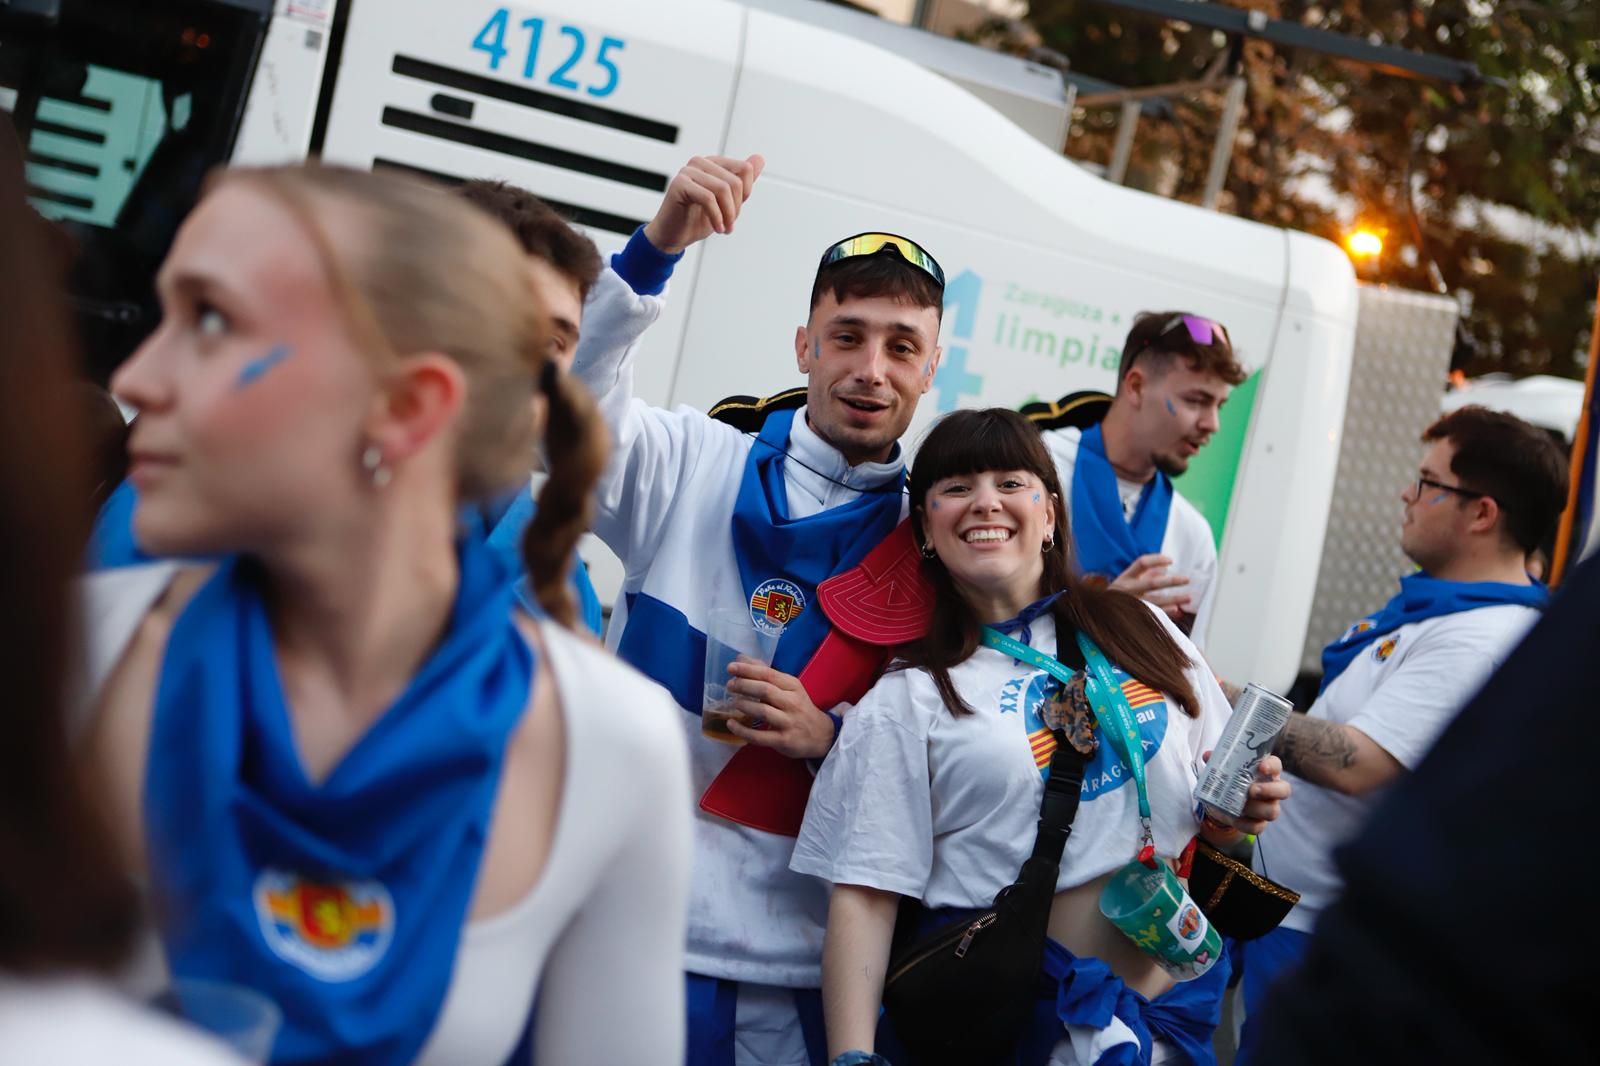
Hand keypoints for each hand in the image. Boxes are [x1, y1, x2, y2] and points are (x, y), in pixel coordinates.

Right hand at [642, 154, 764, 253]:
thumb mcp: (727, 202)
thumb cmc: (698, 219)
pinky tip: (716, 228)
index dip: (746, 193)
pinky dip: (716, 217)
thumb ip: (742, 181)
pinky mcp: (679, 184)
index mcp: (713, 163)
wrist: (673, 236)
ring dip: (727, 215)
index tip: (735, 211)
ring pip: (723, 189)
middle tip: (729, 225)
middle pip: (735, 181)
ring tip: (724, 229)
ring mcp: (688, 171)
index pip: (745, 169)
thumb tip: (760, 158)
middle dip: (736, 208)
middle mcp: (700, 162)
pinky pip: (708, 198)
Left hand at [723, 659, 835, 759]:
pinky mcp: (784, 741)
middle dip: (744, 686)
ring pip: (763, 711)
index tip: (731, 667)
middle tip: (730, 685)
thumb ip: (765, 673)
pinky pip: (760, 736)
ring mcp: (788, 722)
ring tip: (733, 703)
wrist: (821, 735)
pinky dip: (743, 730)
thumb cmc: (799, 707)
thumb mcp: (788, 687)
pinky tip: (731, 724)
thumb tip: (741, 658)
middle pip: (765, 690)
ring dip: (744, 705)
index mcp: (792, 686)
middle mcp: (792, 702)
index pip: (769, 674)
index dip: (748, 670)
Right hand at [1109, 554, 1191, 619]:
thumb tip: (1164, 569)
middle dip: (1172, 582)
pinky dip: (1166, 612)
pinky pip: (1153, 613)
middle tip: (1187, 579)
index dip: (1157, 560)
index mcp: (1125, 577)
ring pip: (1155, 601)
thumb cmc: (1118, 595)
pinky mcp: (1134, 616)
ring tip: (1188, 597)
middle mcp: (1127, 589)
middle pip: (1152, 583)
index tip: (1171, 560)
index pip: (1142, 563)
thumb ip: (1145, 574)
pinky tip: (1176, 609)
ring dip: (1173, 599)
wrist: (1099, 613)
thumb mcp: (1128, 581)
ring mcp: (1131, 604)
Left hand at [1199, 752, 1290, 836]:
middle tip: (1251, 790)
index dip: (1271, 765)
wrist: (1222, 803)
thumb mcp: (1223, 769)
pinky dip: (1246, 824)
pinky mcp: (1259, 823)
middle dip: (1270, 790)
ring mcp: (1267, 808)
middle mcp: (1272, 790)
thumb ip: (1217, 761)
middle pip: (1284, 790)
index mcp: (1266, 772)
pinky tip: (1235, 818)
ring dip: (1257, 809)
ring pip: (1273, 811)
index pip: (1276, 765)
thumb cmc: (1229, 780)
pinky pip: (1258, 827)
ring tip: (1241, 805)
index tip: (1261, 766)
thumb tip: (1208, 756)